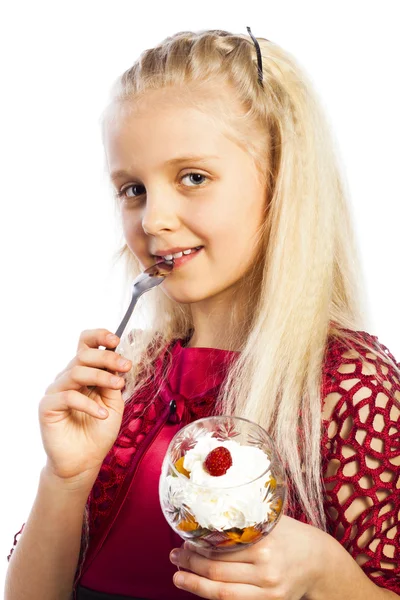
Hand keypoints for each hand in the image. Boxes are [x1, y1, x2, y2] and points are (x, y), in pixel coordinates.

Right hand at [39, 328, 130, 488]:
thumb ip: (113, 382)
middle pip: (83, 354)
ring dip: (102, 376)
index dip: (99, 336)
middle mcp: (68, 378)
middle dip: (107, 357)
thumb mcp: (114, 403)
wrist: (84, 461)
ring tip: (118, 386)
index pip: (86, 344)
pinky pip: (68, 396)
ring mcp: (56, 391)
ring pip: (77, 372)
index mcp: (84, 372)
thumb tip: (117, 362)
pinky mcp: (48, 407)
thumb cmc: (99, 431)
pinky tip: (103, 414)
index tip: (116, 340)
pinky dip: (89, 404)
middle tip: (126, 366)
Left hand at [169, 515, 327, 598]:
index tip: (184, 539)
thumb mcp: (272, 520)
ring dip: (195, 584)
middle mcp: (266, 569)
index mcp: (265, 543)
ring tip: (178, 575)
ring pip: (221, 593)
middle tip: (175, 555)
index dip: (197, 546)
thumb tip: (210, 510)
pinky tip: (200, 588)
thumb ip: (246, 518)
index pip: (220, 548)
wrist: (321, 562)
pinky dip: (213, 597)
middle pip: (217, 571)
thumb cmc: (293, 535)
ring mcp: (268, 591)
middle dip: (190, 563)